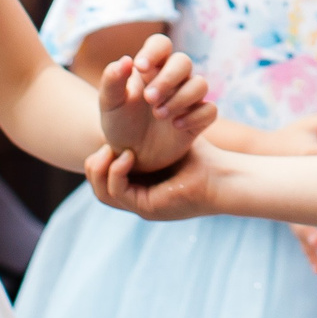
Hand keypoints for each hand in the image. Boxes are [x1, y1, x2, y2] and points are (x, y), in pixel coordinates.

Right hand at [89, 139, 218, 220]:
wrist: (221, 177)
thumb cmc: (199, 157)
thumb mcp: (167, 140)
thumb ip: (149, 132)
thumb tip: (135, 108)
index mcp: (139, 188)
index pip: (105, 180)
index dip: (100, 161)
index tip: (107, 139)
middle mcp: (137, 200)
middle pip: (99, 188)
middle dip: (94, 166)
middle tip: (105, 144)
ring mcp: (140, 207)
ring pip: (103, 194)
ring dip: (100, 170)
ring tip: (109, 149)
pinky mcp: (147, 209)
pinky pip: (117, 193)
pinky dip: (116, 174)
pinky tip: (125, 156)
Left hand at [98, 34, 214, 172]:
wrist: (130, 155)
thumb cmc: (120, 124)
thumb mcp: (109, 104)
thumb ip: (112, 80)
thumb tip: (126, 60)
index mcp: (151, 69)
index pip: (161, 44)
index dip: (154, 50)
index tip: (141, 67)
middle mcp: (172, 80)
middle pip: (183, 61)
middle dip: (168, 78)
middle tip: (149, 98)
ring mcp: (187, 99)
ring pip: (200, 84)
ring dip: (181, 98)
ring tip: (159, 114)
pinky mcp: (198, 119)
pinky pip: (210, 110)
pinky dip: (195, 116)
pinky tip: (176, 125)